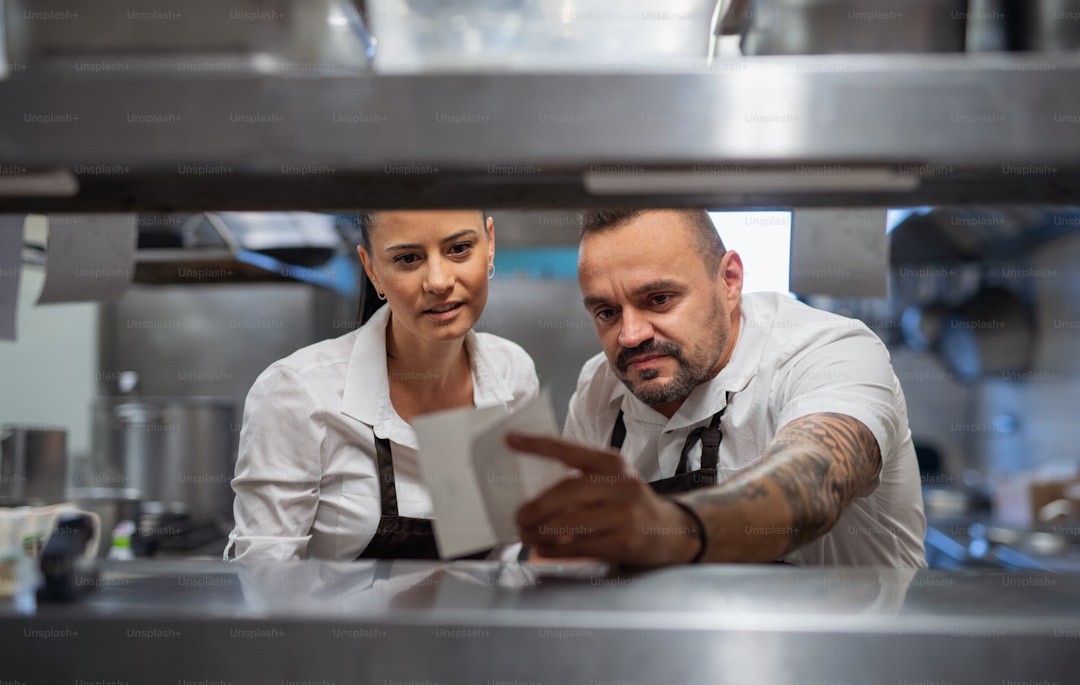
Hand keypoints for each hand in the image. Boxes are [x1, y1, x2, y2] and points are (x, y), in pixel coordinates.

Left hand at [508, 433, 701, 566]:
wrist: (674, 532)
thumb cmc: (631, 505)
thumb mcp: (613, 481)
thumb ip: (580, 480)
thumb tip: (530, 491)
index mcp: (612, 463)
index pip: (569, 449)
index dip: (537, 444)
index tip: (510, 440)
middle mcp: (621, 485)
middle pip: (567, 491)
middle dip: (536, 506)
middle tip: (518, 516)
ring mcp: (625, 515)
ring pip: (570, 523)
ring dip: (541, 531)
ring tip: (526, 534)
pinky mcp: (625, 542)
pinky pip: (580, 547)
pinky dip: (555, 550)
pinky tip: (544, 548)